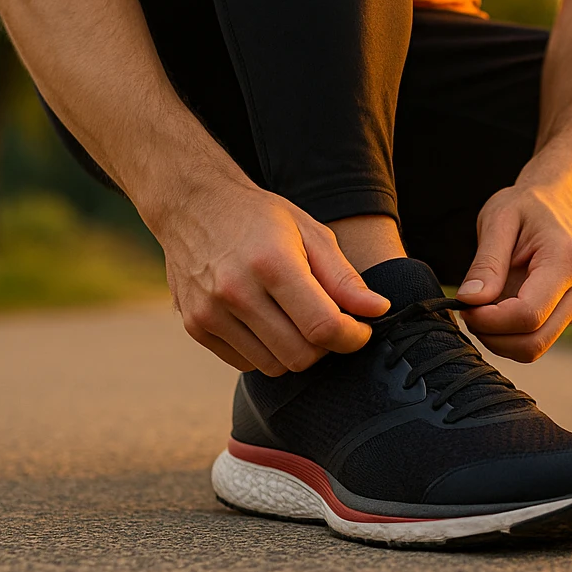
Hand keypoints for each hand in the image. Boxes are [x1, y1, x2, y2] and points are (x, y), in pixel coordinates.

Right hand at [155, 179, 390, 374]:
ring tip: (299, 319)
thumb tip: (378, 310)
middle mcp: (236, 291)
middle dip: (327, 347)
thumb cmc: (261, 217)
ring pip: (274, 366)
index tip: (360, 329)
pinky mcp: (195, 326)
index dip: (352, 337)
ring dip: (297, 351)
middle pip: (300, 355)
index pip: (323, 326)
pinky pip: (246, 363)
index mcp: (272, 263)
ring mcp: (210, 312)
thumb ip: (344, 277)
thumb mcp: (310, 232)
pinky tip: (269, 321)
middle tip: (331, 323)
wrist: (193, 204)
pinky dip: (267, 352)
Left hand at [456, 181, 571, 361]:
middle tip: (468, 310)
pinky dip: (510, 334)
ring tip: (482, 306)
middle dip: (493, 336)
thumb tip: (470, 301)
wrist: (561, 199)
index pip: (529, 315)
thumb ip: (486, 263)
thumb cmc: (528, 204)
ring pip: (535, 347)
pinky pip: (537, 338)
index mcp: (566, 260)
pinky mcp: (570, 312)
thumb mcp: (499, 219)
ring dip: (500, 338)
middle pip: (534, 342)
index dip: (490, 321)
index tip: (464, 305)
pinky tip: (498, 307)